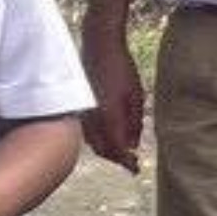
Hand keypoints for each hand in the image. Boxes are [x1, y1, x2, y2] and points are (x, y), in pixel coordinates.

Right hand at [82, 38, 145, 170]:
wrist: (99, 46)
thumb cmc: (121, 68)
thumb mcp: (136, 95)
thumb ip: (135, 122)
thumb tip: (132, 145)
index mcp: (108, 115)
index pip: (117, 148)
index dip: (126, 162)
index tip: (136, 169)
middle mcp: (92, 117)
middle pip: (103, 149)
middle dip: (117, 158)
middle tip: (131, 162)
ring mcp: (83, 112)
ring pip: (93, 142)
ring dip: (107, 150)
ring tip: (122, 151)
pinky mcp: (79, 107)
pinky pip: (87, 131)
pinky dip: (99, 139)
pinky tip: (109, 137)